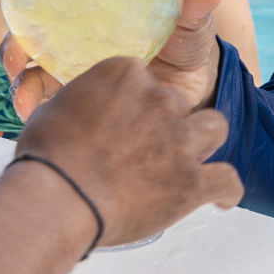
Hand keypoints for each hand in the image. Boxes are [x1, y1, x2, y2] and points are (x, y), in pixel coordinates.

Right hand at [0, 0, 224, 119]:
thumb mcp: (190, 28)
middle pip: (24, 36)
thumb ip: (193, 7)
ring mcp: (70, 74)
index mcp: (93, 13)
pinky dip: (33, 111)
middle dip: (9, 43)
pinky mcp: (74, 108)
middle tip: (16, 55)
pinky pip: (43, 107)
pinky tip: (36, 117)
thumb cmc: (186, 52)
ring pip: (27, 73)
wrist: (194, 104)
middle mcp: (73, 40)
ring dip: (19, 82)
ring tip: (26, 96)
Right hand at [12, 55, 241, 247]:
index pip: (143, 78)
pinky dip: (226, 190)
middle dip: (165, 124)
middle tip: (143, 150)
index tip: (126, 117)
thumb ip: (83, 103)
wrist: (57, 198)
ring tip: (190, 159)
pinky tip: (222, 198)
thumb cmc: (46, 156)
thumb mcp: (55, 109)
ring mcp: (180, 139)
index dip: (136, 100)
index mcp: (126, 74)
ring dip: (203, 141)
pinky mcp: (192, 181)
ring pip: (214, 128)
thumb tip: (83, 116)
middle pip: (177, 103)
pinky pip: (227, 180)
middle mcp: (160, 98)